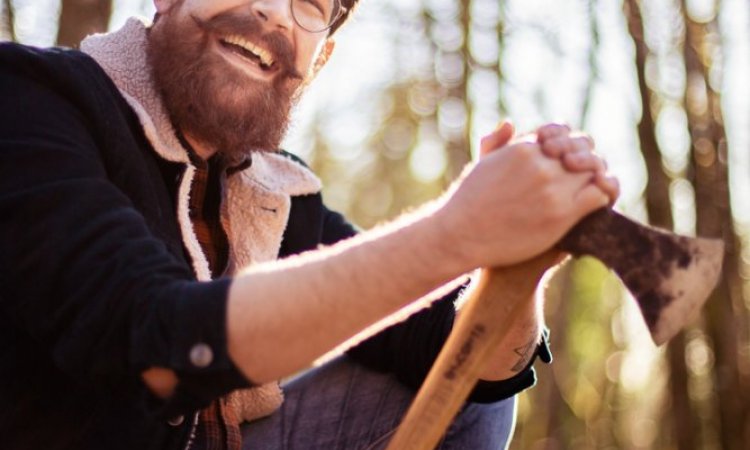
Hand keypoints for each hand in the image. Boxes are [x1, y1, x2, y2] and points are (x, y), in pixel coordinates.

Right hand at [435, 121, 610, 268]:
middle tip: (588, 173)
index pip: (561, 133)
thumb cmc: (467, 203)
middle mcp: (540, 163)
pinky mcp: (561, 212)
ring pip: (594, 170)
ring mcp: (552, 187)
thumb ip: (496, 143)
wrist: (461, 236)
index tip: (569, 157)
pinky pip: (598, 194)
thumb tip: (510, 123)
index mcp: (523, 148)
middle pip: (582, 149)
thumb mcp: (480, 165)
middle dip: (586, 158)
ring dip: (597, 176)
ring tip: (595, 188)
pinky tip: (599, 203)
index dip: (569, 143)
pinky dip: (604, 195)